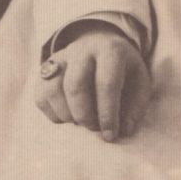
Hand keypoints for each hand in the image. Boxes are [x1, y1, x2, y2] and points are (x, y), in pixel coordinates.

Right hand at [35, 23, 150, 141]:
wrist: (101, 44)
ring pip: (53, 90)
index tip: (110, 135)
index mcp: (111, 51)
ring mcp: (60, 57)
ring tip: (80, 123)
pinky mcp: (44, 68)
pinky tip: (68, 117)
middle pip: (75, 86)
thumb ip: (134, 108)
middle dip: (84, 116)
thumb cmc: (123, 71)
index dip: (107, 113)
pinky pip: (41, 96)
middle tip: (94, 129)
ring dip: (66, 115)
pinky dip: (53, 114)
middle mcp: (82, 49)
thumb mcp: (139, 83)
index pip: (106, 83)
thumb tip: (123, 130)